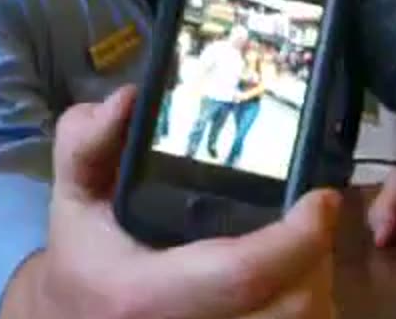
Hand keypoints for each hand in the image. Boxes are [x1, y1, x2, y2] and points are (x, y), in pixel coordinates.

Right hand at [2, 85, 340, 318]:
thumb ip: (87, 142)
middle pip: (291, 306)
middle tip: (313, 215)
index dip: (297, 238)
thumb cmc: (85, 257)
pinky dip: (307, 309)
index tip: (321, 197)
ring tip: (304, 245)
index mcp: (146, 294)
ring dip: (317, 285)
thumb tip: (129, 98)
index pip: (243, 274)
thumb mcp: (73, 195)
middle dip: (316, 256)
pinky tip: (292, 280)